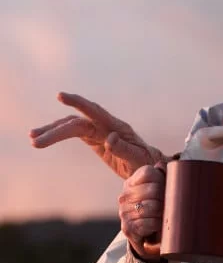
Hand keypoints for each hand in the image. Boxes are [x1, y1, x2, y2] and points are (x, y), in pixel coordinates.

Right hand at [29, 92, 164, 178]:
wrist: (151, 166)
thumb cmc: (147, 163)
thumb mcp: (138, 159)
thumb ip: (124, 149)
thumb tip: (109, 138)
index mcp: (118, 128)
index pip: (95, 113)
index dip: (78, 103)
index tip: (61, 96)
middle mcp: (106, 126)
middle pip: (77, 122)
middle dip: (55, 129)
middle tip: (34, 138)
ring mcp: (99, 131)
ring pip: (71, 126)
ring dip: (52, 130)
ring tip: (32, 138)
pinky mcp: (95, 138)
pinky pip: (73, 133)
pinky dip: (58, 134)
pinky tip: (42, 138)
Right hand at [118, 165, 165, 261]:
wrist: (147, 231)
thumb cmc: (157, 204)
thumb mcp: (160, 187)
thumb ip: (163, 173)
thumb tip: (163, 165)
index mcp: (132, 181)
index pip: (148, 172)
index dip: (162, 179)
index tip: (167, 186)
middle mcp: (125, 195)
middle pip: (153, 190)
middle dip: (166, 197)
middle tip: (170, 202)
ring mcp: (124, 212)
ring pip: (153, 207)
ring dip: (163, 211)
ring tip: (166, 212)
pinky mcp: (128, 227)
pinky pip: (150, 222)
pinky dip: (159, 224)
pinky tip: (159, 223)